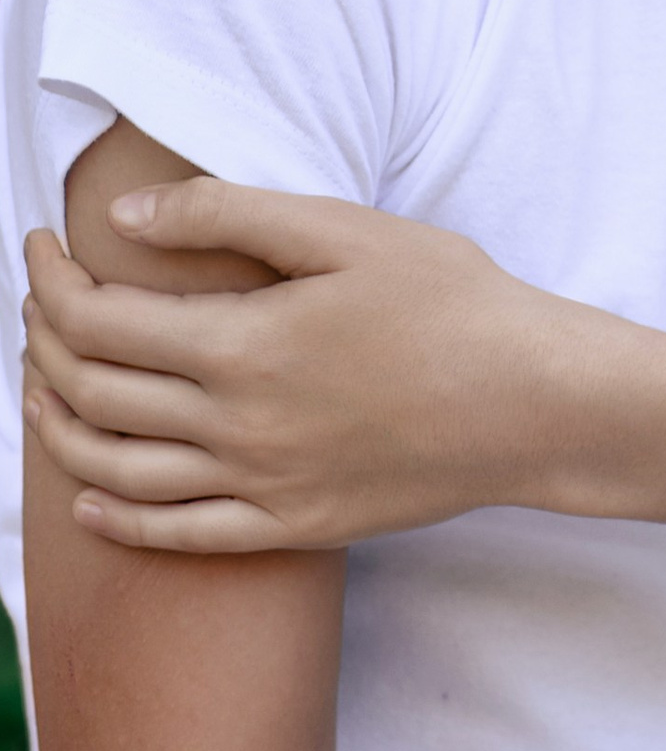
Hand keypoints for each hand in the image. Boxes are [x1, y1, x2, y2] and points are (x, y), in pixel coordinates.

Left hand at [22, 184, 602, 552]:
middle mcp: (233, 426)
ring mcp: (258, 486)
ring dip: (60, 427)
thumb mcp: (351, 232)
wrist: (532, 400)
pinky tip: (92, 498)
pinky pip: (174, 536)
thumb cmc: (453, 302)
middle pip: (94, 394)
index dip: (52, 284)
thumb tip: (127, 218)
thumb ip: (234, 214)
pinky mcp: (290, 525)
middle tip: (42, 305)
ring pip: (115, 471)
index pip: (100, 321)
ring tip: (45, 389)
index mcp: (242, 346)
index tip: (41, 248)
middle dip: (46, 345)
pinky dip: (115, 518)